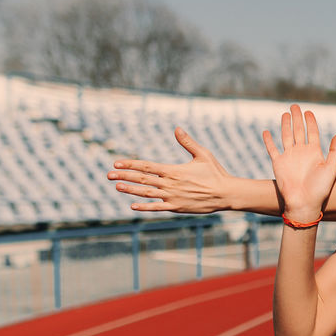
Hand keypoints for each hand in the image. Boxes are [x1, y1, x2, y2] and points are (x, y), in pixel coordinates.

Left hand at [108, 128, 235, 212]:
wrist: (226, 194)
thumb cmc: (216, 173)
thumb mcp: (203, 154)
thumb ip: (188, 142)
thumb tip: (177, 128)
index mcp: (173, 170)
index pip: (147, 166)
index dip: (130, 164)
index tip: (116, 162)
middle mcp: (170, 184)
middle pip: (142, 179)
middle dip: (124, 175)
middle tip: (108, 174)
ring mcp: (172, 197)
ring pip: (146, 193)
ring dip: (130, 190)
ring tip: (117, 186)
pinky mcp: (177, 207)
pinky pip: (158, 207)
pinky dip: (145, 207)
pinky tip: (133, 206)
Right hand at [263, 104, 335, 221]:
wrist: (304, 202)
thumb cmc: (320, 188)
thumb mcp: (331, 168)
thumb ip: (334, 151)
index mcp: (315, 152)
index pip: (312, 132)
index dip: (311, 122)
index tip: (309, 112)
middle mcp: (301, 152)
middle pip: (299, 130)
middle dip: (297, 118)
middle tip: (295, 106)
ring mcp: (289, 157)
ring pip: (286, 136)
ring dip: (286, 125)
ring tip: (285, 114)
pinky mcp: (278, 163)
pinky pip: (272, 149)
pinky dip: (269, 140)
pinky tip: (266, 131)